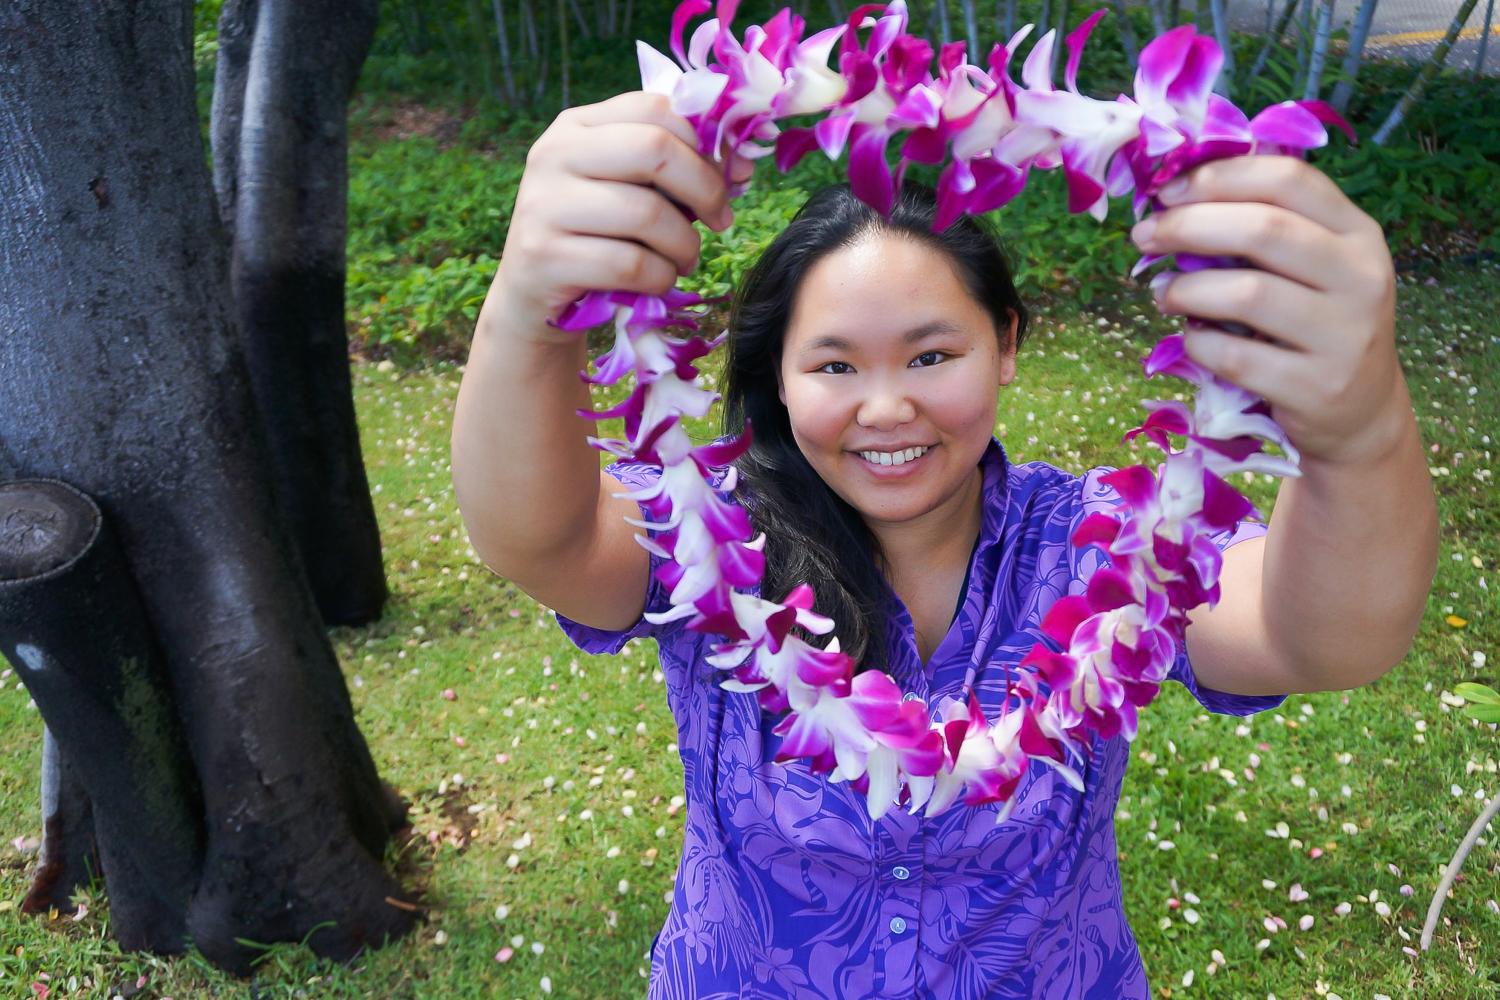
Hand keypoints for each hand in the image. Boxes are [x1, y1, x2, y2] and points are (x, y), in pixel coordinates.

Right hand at [486, 91, 754, 339]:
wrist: (533, 295)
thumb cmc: (596, 237)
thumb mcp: (628, 190)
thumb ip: (674, 169)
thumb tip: (741, 165)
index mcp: (577, 126)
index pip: (656, 108)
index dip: (706, 143)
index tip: (729, 178)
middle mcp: (554, 154)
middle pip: (654, 149)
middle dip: (705, 189)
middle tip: (719, 220)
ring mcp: (544, 204)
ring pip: (647, 213)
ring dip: (684, 245)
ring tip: (684, 260)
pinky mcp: (544, 255)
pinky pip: (629, 264)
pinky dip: (660, 278)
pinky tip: (658, 282)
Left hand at [1130, 156, 1404, 466]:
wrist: (1359, 411)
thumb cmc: (1314, 325)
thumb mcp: (1312, 268)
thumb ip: (1265, 228)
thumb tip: (1174, 199)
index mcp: (1357, 233)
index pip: (1288, 179)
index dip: (1218, 178)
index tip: (1166, 192)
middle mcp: (1361, 277)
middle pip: (1263, 229)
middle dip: (1187, 226)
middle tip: (1144, 236)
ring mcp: (1345, 335)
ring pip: (1247, 293)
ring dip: (1186, 289)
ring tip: (1164, 294)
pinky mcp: (1315, 387)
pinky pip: (1235, 355)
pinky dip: (1198, 343)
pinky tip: (1191, 338)